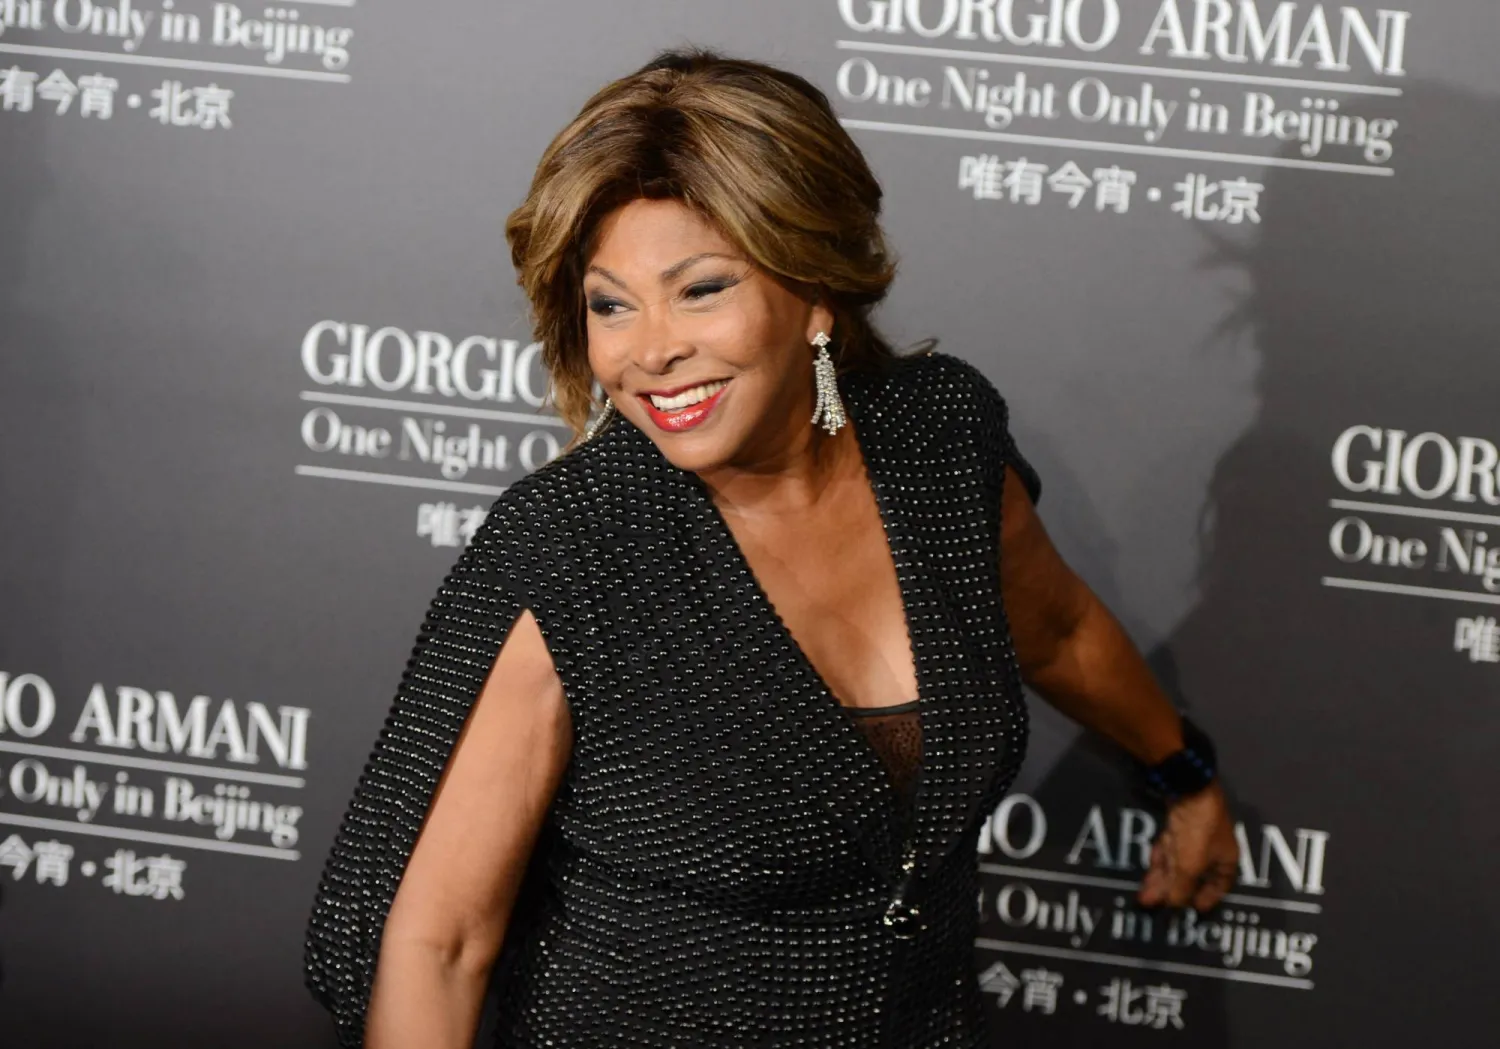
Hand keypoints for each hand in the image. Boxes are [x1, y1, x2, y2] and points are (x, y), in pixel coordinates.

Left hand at [1138, 783, 1238, 910]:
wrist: (1188, 789)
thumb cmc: (1197, 833)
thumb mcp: (1189, 867)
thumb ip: (1181, 888)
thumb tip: (1174, 905)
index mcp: (1226, 861)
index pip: (1221, 886)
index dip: (1208, 899)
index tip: (1194, 910)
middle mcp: (1213, 851)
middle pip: (1193, 877)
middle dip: (1173, 892)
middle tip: (1153, 906)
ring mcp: (1195, 837)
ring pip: (1178, 864)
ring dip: (1161, 880)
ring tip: (1144, 897)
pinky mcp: (1179, 826)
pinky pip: (1170, 850)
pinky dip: (1160, 862)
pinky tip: (1149, 874)